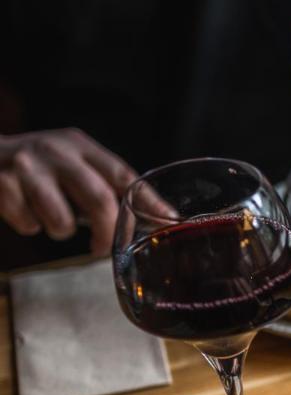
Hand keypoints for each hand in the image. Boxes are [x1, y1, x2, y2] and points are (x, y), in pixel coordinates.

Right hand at [0, 129, 136, 254]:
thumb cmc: (33, 169)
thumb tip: (147, 220)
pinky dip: (29, 226)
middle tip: (101, 248)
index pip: (123, 175)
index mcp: (79, 146)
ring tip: (49, 218)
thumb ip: (100, 186)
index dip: (148, 200)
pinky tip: (21, 209)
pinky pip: (30, 225)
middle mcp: (55, 151)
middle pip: (99, 200)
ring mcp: (27, 167)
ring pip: (63, 221)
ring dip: (61, 231)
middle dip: (105, 233)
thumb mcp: (68, 164)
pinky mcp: (1, 185)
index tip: (169, 221)